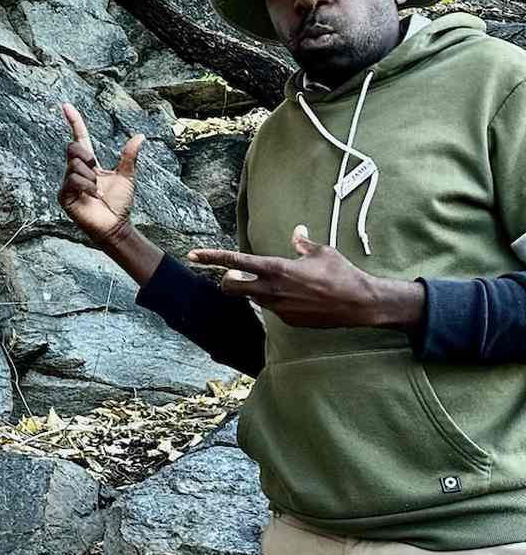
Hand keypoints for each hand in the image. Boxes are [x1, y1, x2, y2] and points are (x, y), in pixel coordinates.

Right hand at [57, 102, 144, 246]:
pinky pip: (72, 180)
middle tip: (96, 172)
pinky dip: (87, 188)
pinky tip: (93, 197)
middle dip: (87, 157)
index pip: (79, 137)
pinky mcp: (64, 195)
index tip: (66, 105)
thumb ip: (129, 157)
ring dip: (91, 179)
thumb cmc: (120, 204)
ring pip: (74, 166)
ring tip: (97, 192)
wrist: (115, 226)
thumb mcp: (127, 176)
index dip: (74, 121)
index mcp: (89, 164)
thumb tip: (139, 136)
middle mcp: (75, 170)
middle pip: (73, 148)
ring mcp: (68, 183)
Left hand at [188, 225, 424, 330]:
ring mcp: (278, 308)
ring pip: (253, 298)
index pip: (235, 261)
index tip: (193, 255)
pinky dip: (275, 300)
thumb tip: (296, 233)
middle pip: (231, 287)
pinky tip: (296, 296)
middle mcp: (272, 290)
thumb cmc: (342, 274)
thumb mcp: (322, 252)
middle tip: (234, 274)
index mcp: (277, 269)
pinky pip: (272, 308)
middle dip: (226, 280)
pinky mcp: (288, 321)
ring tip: (278, 282)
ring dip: (255, 289)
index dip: (212, 257)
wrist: (360, 304)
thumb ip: (303, 243)